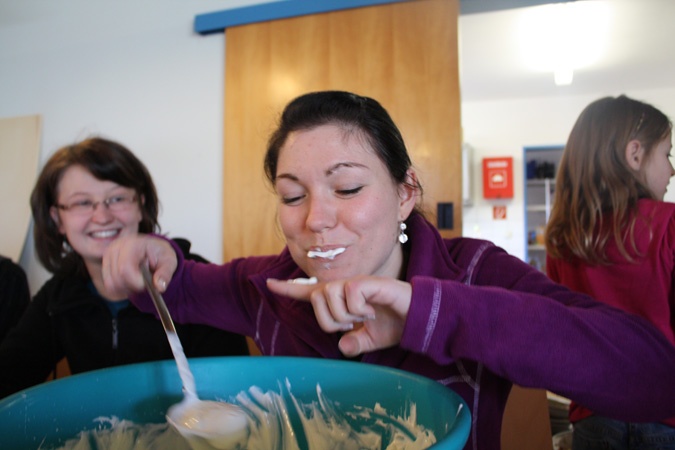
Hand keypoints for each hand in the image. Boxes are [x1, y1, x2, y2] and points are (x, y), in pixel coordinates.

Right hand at [102, 234, 176, 296]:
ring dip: (126, 288)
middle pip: (118, 278)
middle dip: (133, 286)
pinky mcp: (105, 264)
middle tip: (144, 282)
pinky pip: (109, 285)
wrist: (153, 250)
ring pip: (111, 283)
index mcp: (132, 243)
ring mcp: (108, 255)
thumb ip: (165, 274)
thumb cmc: (160, 254)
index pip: (125, 269)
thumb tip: (159, 286)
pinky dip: (121, 288)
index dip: (136, 282)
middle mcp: (116, 247)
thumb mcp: (169, 261)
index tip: (146, 283)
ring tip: (138, 281)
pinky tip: (130, 282)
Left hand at [266, 276, 411, 356]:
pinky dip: (358, 308)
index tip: (269, 283)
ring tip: (363, 316)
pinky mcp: (366, 282)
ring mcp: (354, 283)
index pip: (309, 292)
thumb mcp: (370, 340)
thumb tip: (342, 347)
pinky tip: (372, 309)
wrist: (417, 318)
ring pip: (329, 296)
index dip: (288, 289)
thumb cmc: (395, 324)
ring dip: (345, 315)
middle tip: (351, 326)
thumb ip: (354, 343)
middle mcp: (343, 288)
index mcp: (340, 300)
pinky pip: (348, 294)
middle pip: (316, 299)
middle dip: (330, 319)